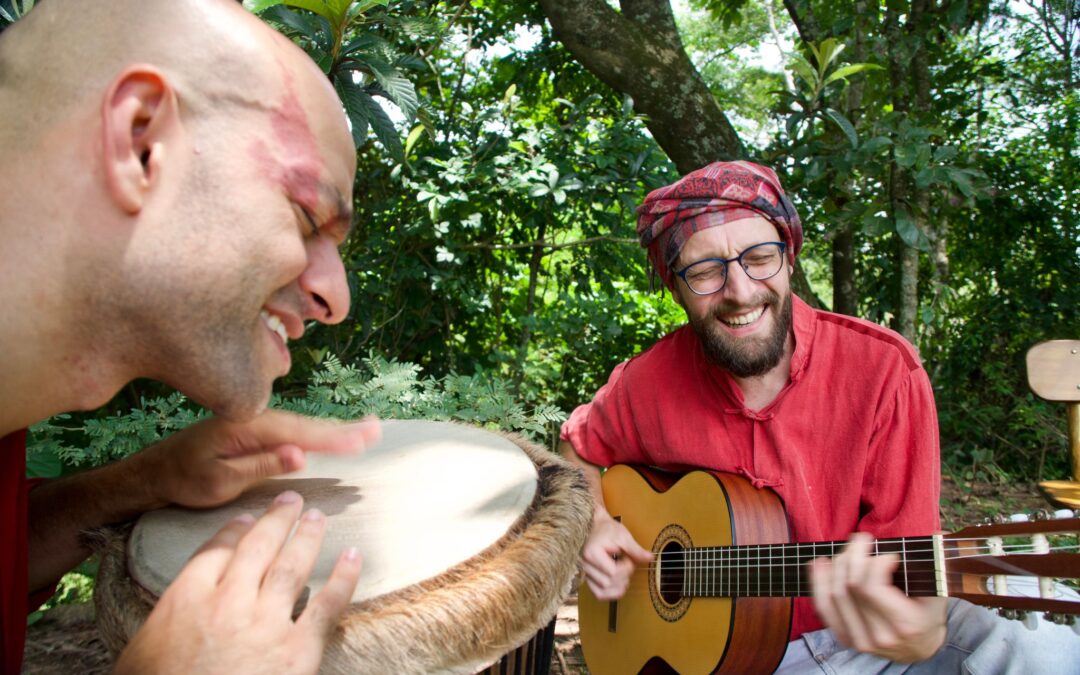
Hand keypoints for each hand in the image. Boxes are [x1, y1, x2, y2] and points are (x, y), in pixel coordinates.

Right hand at [115, 490, 361, 674]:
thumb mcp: (138, 657)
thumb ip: (162, 627)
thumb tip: (169, 620)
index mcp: (185, 602)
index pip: (214, 553)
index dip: (234, 532)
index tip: (248, 518)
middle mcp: (228, 603)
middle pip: (257, 549)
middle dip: (276, 521)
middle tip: (291, 500)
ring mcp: (265, 624)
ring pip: (291, 567)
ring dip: (307, 537)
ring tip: (318, 518)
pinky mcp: (297, 651)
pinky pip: (326, 606)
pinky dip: (343, 579)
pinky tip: (353, 557)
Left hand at [133, 410, 380, 508]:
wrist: (155, 471)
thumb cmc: (183, 479)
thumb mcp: (219, 480)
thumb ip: (260, 466)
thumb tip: (301, 456)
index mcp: (247, 426)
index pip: (299, 432)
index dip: (333, 437)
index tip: (361, 440)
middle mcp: (255, 418)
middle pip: (307, 424)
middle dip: (343, 429)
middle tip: (376, 431)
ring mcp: (256, 423)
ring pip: (302, 427)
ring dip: (335, 430)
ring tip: (367, 431)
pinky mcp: (256, 431)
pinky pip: (293, 432)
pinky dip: (317, 434)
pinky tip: (334, 436)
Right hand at [582, 510, 652, 600]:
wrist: (596, 528)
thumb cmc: (608, 530)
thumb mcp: (623, 536)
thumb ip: (636, 550)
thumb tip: (651, 558)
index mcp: (591, 553)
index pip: (613, 572)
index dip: (626, 567)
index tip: (627, 556)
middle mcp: (584, 566)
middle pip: (609, 583)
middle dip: (624, 575)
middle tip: (626, 562)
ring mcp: (584, 573)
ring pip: (604, 592)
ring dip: (619, 585)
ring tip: (622, 572)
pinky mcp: (588, 579)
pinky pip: (599, 594)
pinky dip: (611, 593)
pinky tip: (618, 584)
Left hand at [810, 532, 947, 662]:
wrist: (919, 648)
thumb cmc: (928, 613)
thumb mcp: (937, 592)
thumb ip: (933, 566)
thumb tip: (936, 533)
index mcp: (905, 625)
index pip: (872, 587)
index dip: (876, 562)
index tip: (888, 554)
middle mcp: (879, 635)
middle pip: (851, 586)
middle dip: (854, 555)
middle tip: (863, 540)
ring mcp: (860, 639)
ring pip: (835, 594)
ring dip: (837, 565)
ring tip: (845, 548)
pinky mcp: (845, 638)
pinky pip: (824, 607)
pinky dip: (818, 583)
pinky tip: (819, 563)